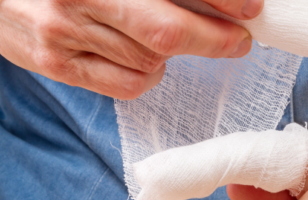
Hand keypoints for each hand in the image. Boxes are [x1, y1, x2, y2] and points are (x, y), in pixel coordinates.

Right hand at [0, 0, 260, 98]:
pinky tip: (140, 59)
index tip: (249, 8)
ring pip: (149, 59)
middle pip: (164, 30)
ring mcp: (64, 31)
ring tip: (158, 37)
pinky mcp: (58, 64)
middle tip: (239, 39)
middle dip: (214, 38)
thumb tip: (209, 2)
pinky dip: (148, 75)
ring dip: (169, 53)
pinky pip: (127, 83)